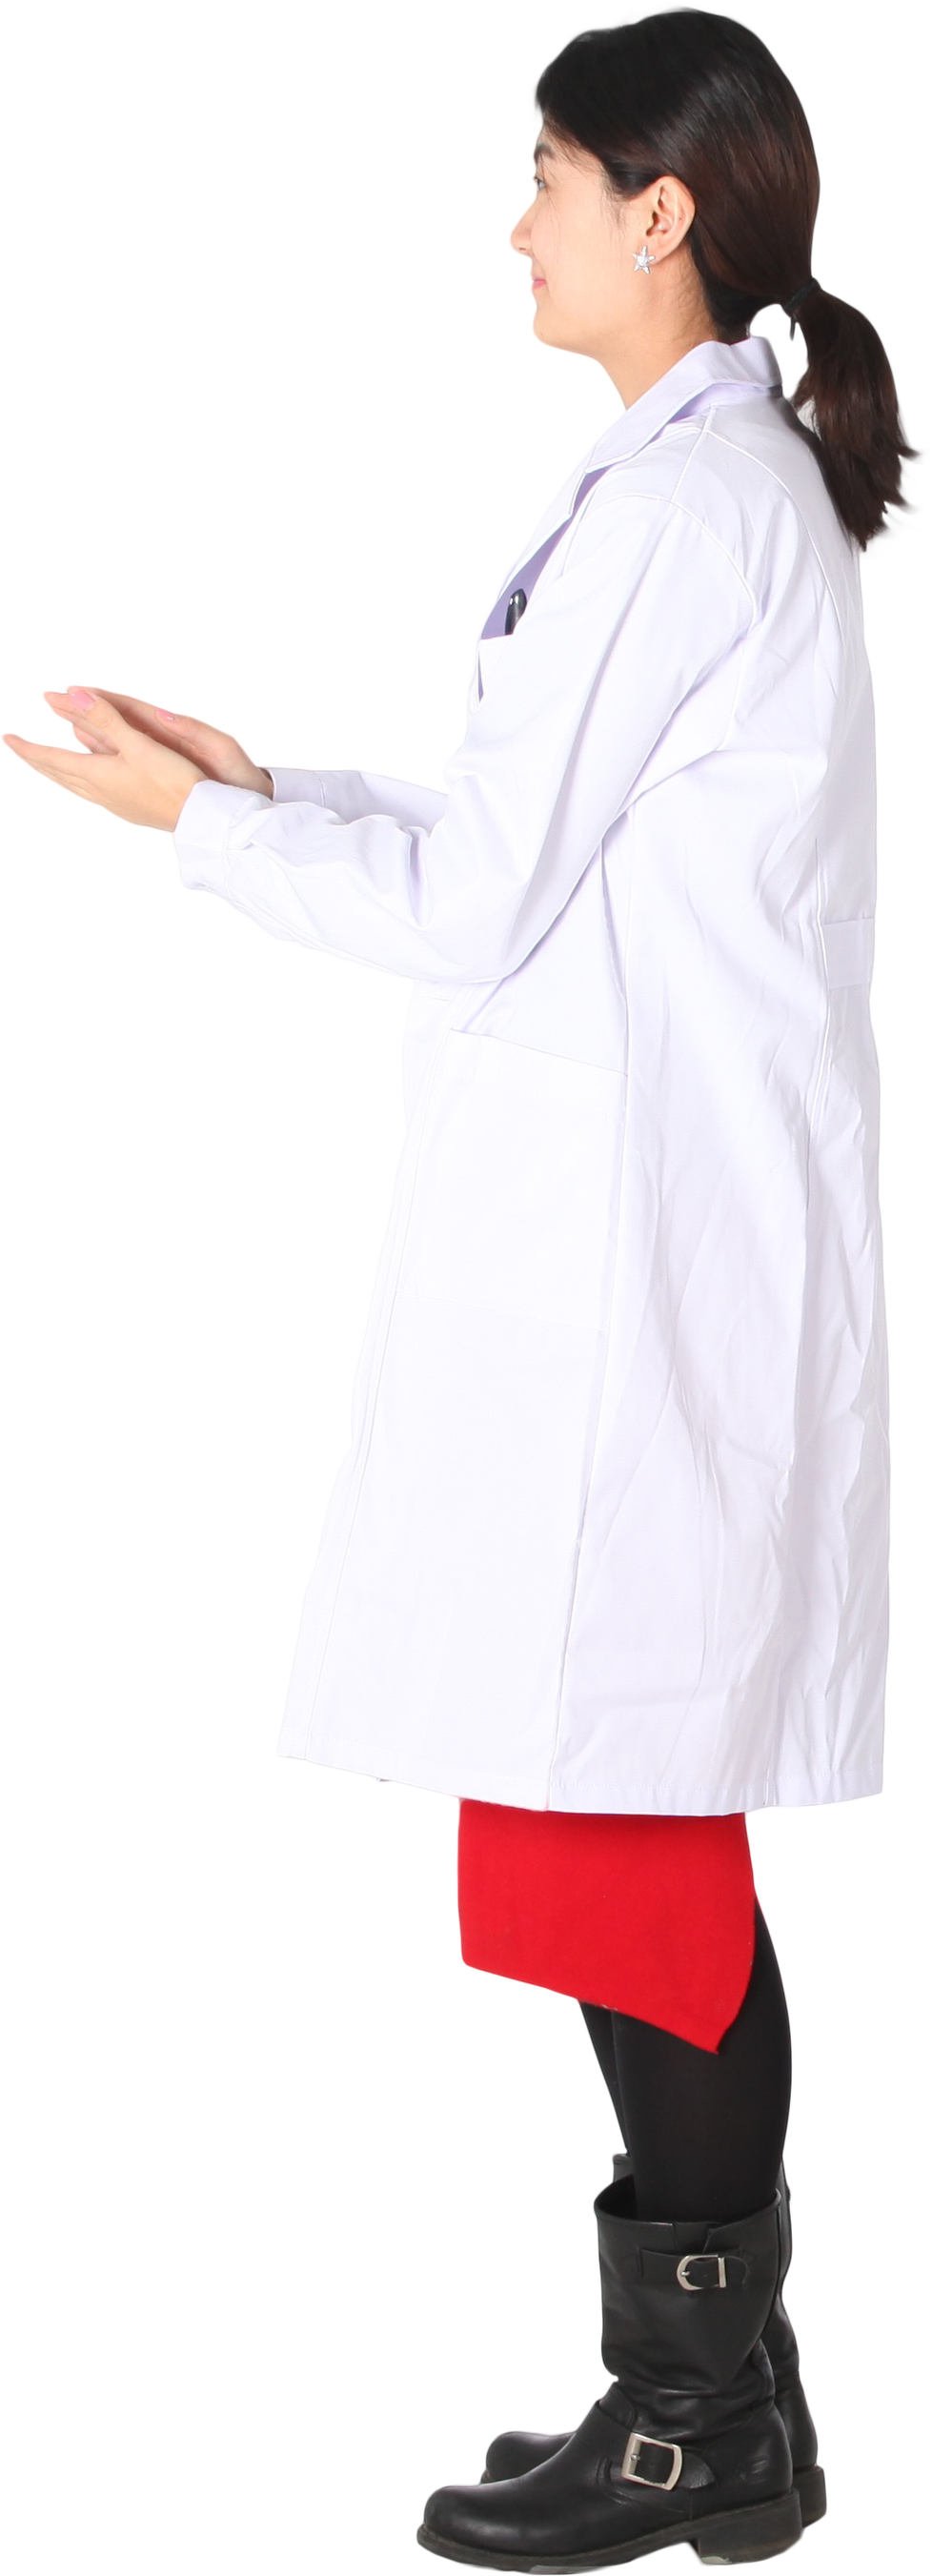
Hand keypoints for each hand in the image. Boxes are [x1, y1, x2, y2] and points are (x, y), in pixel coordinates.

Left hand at [0, 684, 210, 835]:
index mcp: (96, 774)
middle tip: (12, 744)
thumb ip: (104, 717)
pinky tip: (80, 781)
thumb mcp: (137, 742)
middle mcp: (97, 790)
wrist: (199, 820)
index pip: (49, 758)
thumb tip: (69, 693)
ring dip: (51, 770)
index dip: (25, 746)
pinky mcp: (125, 808)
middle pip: (54, 773)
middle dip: (32, 757)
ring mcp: (111, 802)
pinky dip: (73, 779)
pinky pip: (87, 791)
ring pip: (70, 783)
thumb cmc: (172, 781)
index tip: (5, 735)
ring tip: (39, 761)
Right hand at [49, 682, 274, 798]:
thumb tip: (162, 712)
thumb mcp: (220, 749)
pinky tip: (79, 742)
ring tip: (55, 710)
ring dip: (84, 721)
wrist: (250, 798)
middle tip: (48, 694)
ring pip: (112, 733)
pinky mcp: (155, 767)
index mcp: (175, 727)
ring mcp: (156, 751)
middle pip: (115, 714)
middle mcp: (162, 734)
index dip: (103, 695)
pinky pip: (119, 754)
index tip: (74, 686)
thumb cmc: (238, 775)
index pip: (132, 706)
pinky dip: (97, 746)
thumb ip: (191, 730)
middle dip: (83, 703)